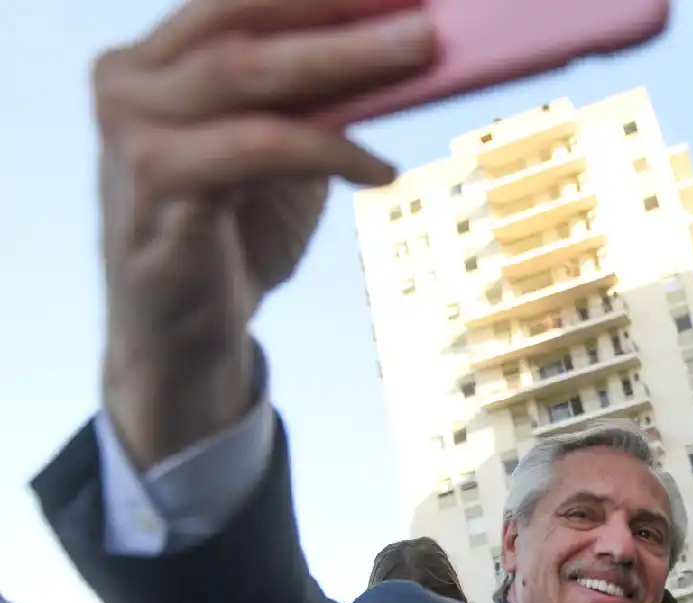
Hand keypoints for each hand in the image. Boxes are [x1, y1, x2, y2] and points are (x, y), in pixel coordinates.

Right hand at [94, 0, 435, 467]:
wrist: (187, 336)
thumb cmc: (236, 236)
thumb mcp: (278, 154)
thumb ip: (311, 101)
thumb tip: (400, 47)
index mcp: (154, 61)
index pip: (240, 1)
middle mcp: (128, 84)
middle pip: (243, 23)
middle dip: (340, 16)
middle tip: (421, 21)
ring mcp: (133, 135)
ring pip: (246, 76)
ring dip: (344, 62)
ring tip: (418, 59)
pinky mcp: (155, 191)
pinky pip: (256, 149)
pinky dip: (327, 149)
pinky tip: (380, 167)